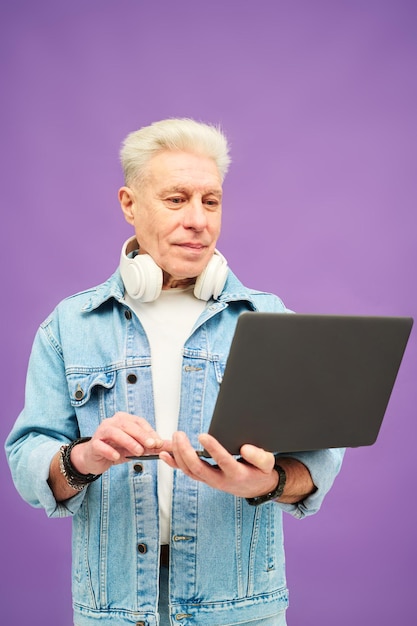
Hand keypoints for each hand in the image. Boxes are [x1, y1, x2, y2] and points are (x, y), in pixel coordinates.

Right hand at [70, 412, 170, 475]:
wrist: (94, 458)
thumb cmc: (115, 450)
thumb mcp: (135, 448)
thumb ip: (151, 446)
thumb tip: (169, 446)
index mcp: (124, 420)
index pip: (139, 422)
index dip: (150, 432)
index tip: (159, 443)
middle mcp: (112, 422)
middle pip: (128, 425)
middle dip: (142, 435)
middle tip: (152, 445)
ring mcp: (102, 432)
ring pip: (114, 432)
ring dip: (128, 441)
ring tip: (138, 452)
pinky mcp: (94, 444)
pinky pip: (100, 445)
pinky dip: (109, 450)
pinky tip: (116, 457)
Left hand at [160, 432, 277, 498]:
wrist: (256, 487)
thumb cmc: (260, 471)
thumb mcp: (267, 463)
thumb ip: (259, 456)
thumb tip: (245, 448)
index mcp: (237, 474)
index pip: (223, 461)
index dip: (213, 449)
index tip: (203, 435)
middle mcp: (221, 480)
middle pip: (199, 468)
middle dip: (186, 452)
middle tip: (179, 435)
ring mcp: (211, 481)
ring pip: (190, 471)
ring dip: (178, 455)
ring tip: (174, 437)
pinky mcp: (205, 478)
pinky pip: (187, 473)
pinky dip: (175, 464)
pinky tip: (165, 454)